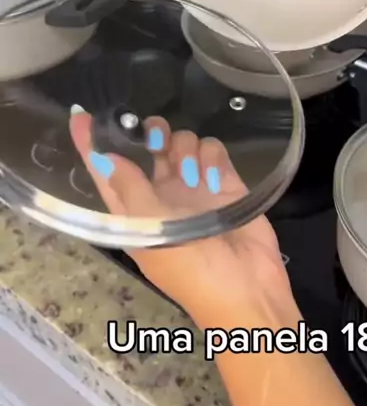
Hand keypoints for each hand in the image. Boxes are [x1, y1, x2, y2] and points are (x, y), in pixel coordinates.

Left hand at [69, 110, 292, 324]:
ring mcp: (194, 189)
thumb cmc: (191, 268)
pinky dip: (212, 156)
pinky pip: (213, 151)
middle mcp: (161, 196)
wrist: (247, 289)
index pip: (106, 171)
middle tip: (157, 139)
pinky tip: (215, 176)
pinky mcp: (225, 184)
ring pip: (182, 144)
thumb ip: (129, 189)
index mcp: (134, 212)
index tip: (81, 115)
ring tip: (193, 173)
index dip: (92, 144)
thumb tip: (102, 156)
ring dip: (185, 148)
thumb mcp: (151, 231)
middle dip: (151, 134)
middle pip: (148, 149)